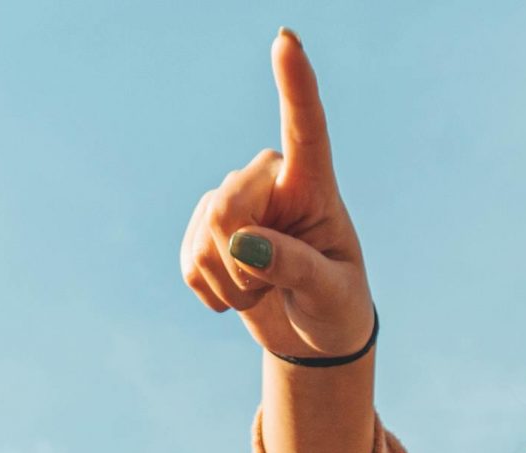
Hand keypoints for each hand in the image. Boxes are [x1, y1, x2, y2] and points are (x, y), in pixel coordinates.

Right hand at [179, 29, 373, 362]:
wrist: (310, 336)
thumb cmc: (335, 307)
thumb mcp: (330, 294)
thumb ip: (295, 267)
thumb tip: (244, 243)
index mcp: (313, 184)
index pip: (306, 128)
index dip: (295, 85)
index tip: (287, 42)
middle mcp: (268, 180)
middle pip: (228, 206)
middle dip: (242, 260)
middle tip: (272, 285)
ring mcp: (231, 200)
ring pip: (207, 237)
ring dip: (233, 285)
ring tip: (263, 288)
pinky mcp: (202, 229)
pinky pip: (191, 264)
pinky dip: (214, 295)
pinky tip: (240, 292)